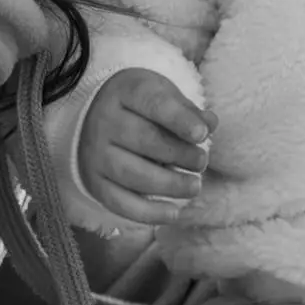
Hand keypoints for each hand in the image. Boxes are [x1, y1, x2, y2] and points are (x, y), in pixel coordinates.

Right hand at [77, 68, 215, 224]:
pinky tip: (174, 213)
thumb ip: (188, 111)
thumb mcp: (163, 95)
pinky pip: (119, 203)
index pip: (153, 103)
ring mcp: (95, 154)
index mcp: (125, 91)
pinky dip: (148, 212)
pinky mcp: (94, 182)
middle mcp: (104, 121)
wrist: (95, 115)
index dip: (179, 120)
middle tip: (201, 162)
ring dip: (169, 185)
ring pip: (132, 174)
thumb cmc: (141, 106)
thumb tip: (209, 124)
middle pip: (144, 140)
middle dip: (179, 154)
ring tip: (194, 186)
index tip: (202, 134)